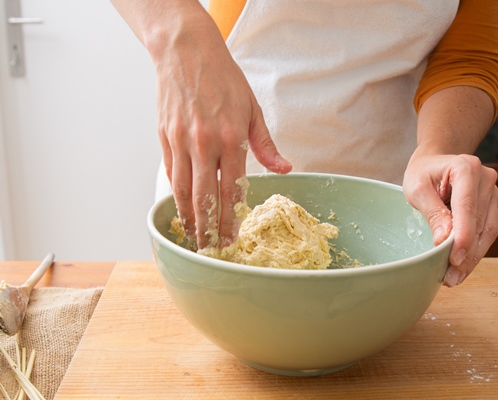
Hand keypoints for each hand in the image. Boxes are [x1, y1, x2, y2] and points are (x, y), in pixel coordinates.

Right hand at [152, 10, 291, 247]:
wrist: (186, 51)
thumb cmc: (223, 78)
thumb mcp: (252, 108)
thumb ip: (265, 145)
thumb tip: (283, 169)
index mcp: (231, 137)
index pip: (231, 188)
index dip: (231, 218)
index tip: (232, 239)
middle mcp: (204, 143)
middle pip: (204, 196)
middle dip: (208, 228)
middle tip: (211, 250)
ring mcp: (181, 141)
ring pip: (182, 189)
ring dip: (189, 217)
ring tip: (194, 238)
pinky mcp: (164, 137)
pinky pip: (170, 172)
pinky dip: (175, 194)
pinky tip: (181, 209)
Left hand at [403, 153, 497, 286]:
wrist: (434, 162)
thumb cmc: (423, 173)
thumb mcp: (417, 189)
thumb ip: (432, 212)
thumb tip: (445, 240)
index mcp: (466, 167)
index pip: (467, 206)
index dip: (463, 235)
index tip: (455, 258)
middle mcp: (485, 178)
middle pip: (479, 223)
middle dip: (466, 253)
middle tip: (450, 277)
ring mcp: (492, 192)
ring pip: (487, 232)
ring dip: (472, 258)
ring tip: (455, 278)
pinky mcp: (492, 206)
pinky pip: (488, 232)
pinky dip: (476, 251)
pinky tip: (463, 267)